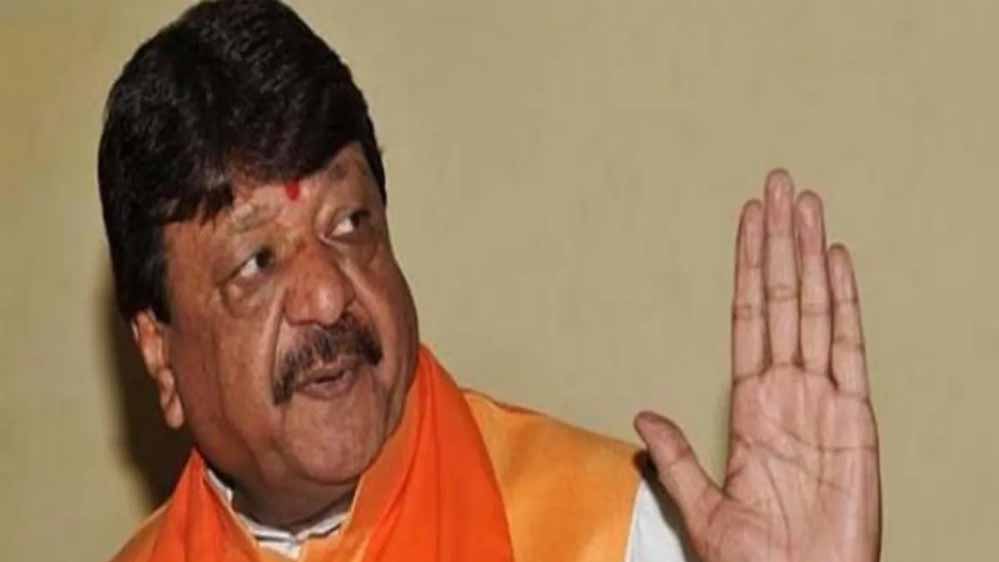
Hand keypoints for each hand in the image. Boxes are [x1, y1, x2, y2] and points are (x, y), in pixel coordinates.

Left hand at [635, 170, 880, 561]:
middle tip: (777, 186)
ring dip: (807, 255)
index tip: (747, 221)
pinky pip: (849, 349)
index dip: (746, 266)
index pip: (747, 317)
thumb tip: (644, 414)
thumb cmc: (757, 559)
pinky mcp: (855, 418)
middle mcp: (787, 390)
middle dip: (777, 242)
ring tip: (804, 204)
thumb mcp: (702, 504)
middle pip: (780, 298)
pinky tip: (836, 261)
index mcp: (750, 405)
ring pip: (813, 309)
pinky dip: (843, 302)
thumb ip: (676, 457)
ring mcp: (822, 398)